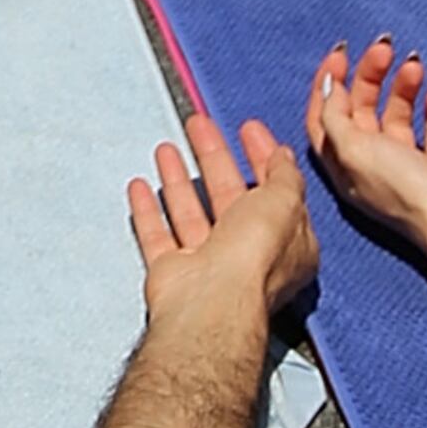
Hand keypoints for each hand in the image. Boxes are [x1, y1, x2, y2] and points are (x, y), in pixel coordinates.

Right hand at [126, 103, 314, 336]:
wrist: (212, 301)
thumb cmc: (254, 256)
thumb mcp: (284, 203)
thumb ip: (285, 177)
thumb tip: (283, 157)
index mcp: (286, 243)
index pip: (275, 191)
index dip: (262, 156)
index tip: (247, 128)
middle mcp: (248, 255)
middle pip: (229, 195)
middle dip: (214, 157)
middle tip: (200, 126)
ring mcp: (209, 264)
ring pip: (192, 212)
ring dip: (179, 179)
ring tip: (168, 147)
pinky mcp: (174, 272)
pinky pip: (158, 235)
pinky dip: (149, 210)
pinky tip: (141, 186)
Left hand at [304, 34, 426, 280]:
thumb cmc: (404, 190)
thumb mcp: (354, 149)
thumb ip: (335, 116)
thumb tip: (328, 85)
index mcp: (343, 166)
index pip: (325, 117)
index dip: (329, 83)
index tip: (342, 52)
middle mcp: (371, 168)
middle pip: (362, 111)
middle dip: (370, 76)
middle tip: (385, 48)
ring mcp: (407, 170)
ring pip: (398, 117)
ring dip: (403, 87)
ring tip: (415, 65)